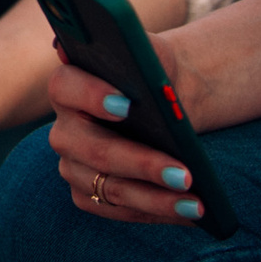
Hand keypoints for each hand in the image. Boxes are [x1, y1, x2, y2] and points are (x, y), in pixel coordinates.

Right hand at [44, 57, 208, 226]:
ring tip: (197, 203)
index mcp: (67, 85)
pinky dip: (155, 213)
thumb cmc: (153, 76)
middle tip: (184, 174)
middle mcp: (63, 129)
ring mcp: (72, 166)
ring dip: (156, 199)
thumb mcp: (149, 55)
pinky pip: (118, 211)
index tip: (127, 104)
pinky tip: (189, 213)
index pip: (66, 86)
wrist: (164, 106)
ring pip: (110, 188)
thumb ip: (132, 47)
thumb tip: (98, 48)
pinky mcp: (87, 195)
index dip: (92, 95)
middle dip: (142, 164)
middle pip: (94, 149)